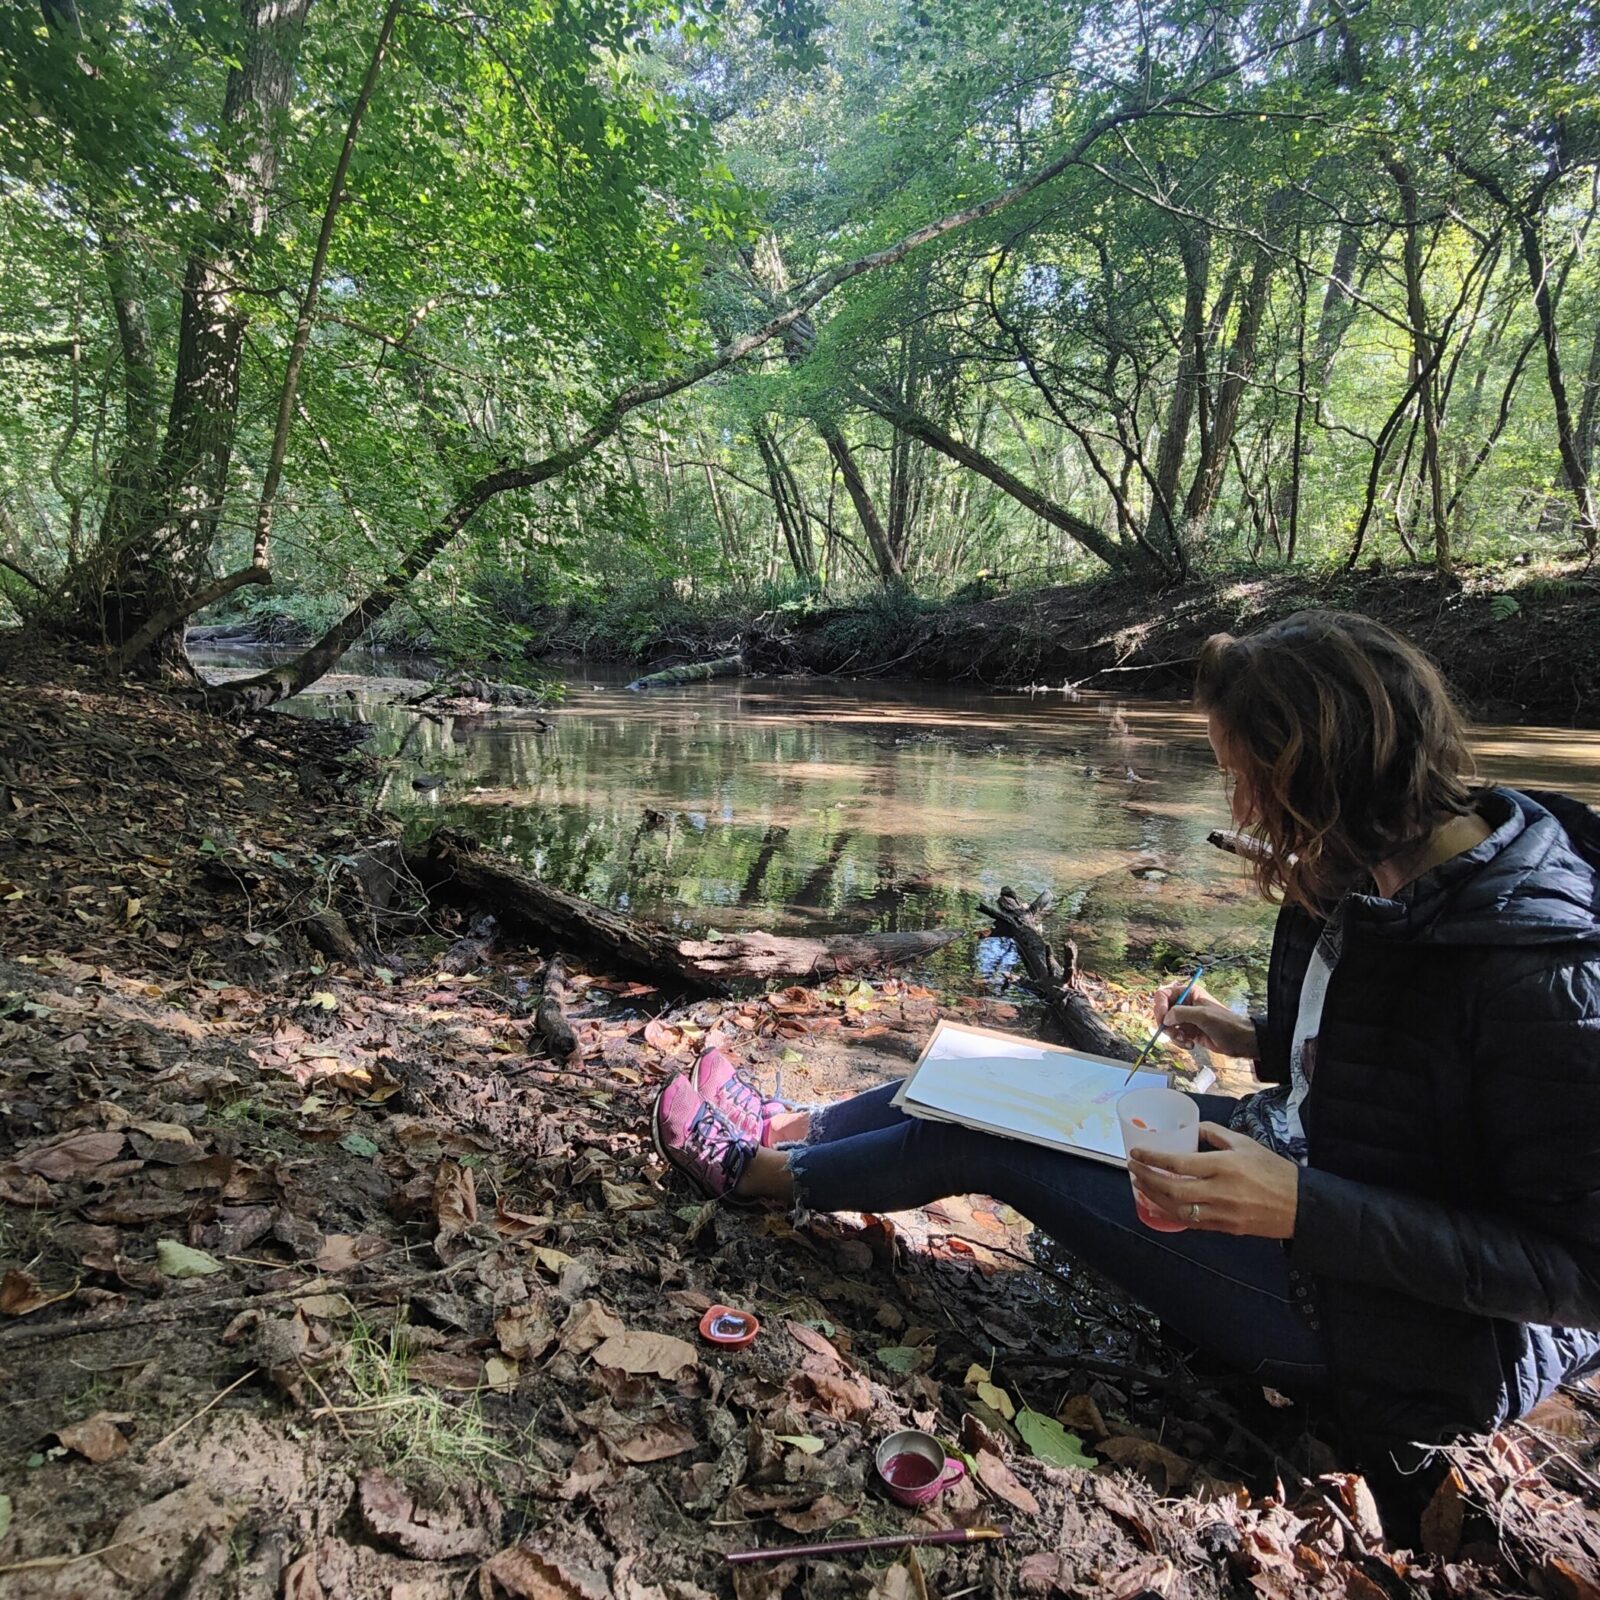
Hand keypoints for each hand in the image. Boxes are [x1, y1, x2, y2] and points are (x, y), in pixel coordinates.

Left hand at [1127, 1123, 1299, 1238]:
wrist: (1299, 1205)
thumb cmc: (1273, 1170)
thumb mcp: (1245, 1143)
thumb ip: (1215, 1134)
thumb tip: (1193, 1128)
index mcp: (1224, 1166)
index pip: (1178, 1163)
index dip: (1153, 1158)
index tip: (1136, 1152)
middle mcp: (1219, 1191)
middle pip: (1172, 1189)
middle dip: (1146, 1179)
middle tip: (1133, 1168)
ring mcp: (1221, 1213)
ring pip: (1177, 1210)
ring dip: (1153, 1197)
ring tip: (1139, 1185)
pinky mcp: (1224, 1228)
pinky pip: (1190, 1223)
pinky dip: (1169, 1215)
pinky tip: (1157, 1206)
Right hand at [1150, 979, 1255, 1058]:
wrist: (1241, 1041)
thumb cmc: (1225, 1024)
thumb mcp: (1202, 1015)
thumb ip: (1181, 1013)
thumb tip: (1165, 1019)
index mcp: (1189, 993)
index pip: (1164, 994)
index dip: (1160, 1006)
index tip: (1163, 1019)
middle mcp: (1186, 1005)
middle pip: (1163, 1012)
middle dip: (1166, 1024)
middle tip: (1173, 1033)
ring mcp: (1187, 1019)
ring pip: (1168, 1026)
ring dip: (1173, 1036)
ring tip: (1185, 1041)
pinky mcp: (1189, 1032)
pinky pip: (1176, 1036)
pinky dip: (1180, 1042)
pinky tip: (1191, 1044)